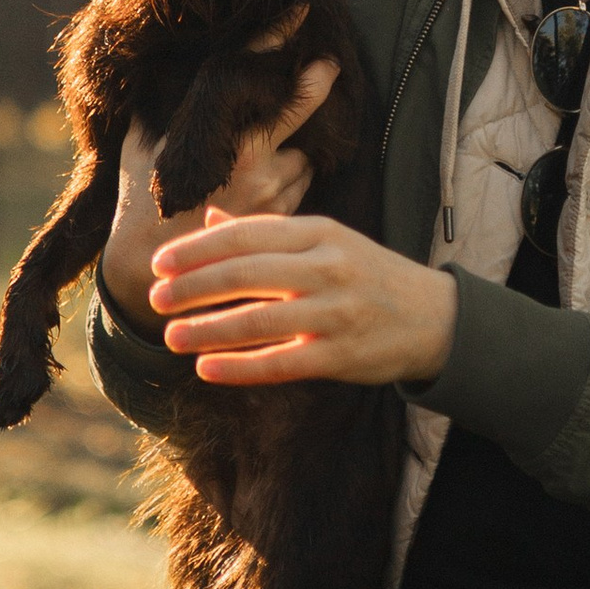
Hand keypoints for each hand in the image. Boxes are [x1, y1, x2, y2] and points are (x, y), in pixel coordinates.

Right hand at [98, 55, 336, 333]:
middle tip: (325, 67)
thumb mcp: (142, 148)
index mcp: (222, 138)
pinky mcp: (282, 220)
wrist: (154, 276)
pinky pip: (301, 188)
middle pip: (299, 111)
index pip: (256, 77)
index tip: (299, 11)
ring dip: (300, 145)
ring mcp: (272, 193)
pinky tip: (276, 175)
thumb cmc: (141, 206)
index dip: (277, 38)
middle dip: (314, 86)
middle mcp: (253, 162)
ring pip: (306, 153)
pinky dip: (295, 176)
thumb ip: (159, 110)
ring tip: (281, 143)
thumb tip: (159, 70)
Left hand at [147, 208, 458, 392]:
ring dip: (207, 329)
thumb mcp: (326, 239)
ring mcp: (334, 313)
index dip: (197, 249)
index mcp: (319, 232)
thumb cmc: (367, 274)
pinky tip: (206, 368)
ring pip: (257, 321)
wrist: (434, 318)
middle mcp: (326, 268)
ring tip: (170, 335)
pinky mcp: (339, 356)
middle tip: (155, 298)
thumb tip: (212, 220)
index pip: (246, 235)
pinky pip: (280, 363)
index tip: (160, 263)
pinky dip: (239, 367)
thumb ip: (269, 232)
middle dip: (193, 287)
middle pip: (245, 274)